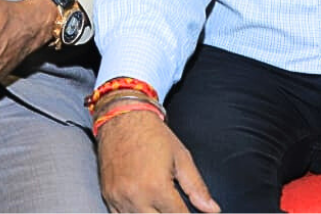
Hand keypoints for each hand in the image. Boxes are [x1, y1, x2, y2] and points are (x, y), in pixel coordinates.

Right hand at [97, 111, 218, 212]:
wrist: (122, 117)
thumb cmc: (153, 134)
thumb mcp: (181, 157)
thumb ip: (196, 187)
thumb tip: (212, 209)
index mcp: (157, 187)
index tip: (191, 213)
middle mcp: (136, 196)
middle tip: (175, 207)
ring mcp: (119, 198)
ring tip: (160, 206)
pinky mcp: (108, 196)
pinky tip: (144, 208)